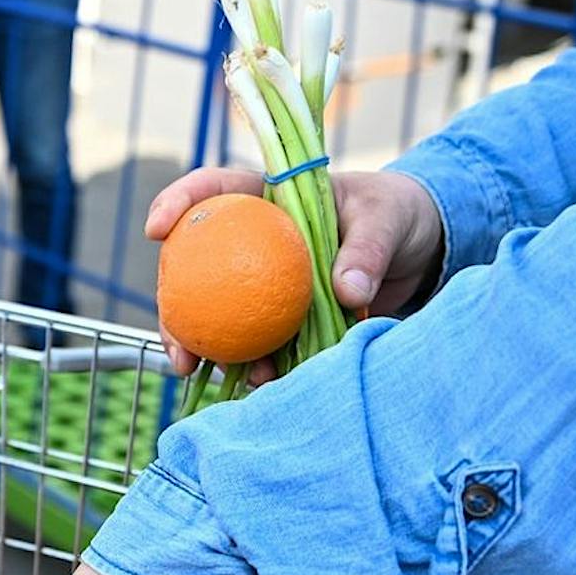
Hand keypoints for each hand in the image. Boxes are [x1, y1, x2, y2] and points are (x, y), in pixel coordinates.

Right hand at [144, 165, 443, 377]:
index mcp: (268, 200)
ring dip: (205, 347)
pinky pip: (255, 342)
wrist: (419, 251)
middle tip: (177, 346)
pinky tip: (256, 382)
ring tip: (203, 373)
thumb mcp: (388, 220)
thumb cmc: (397, 216)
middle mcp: (251, 240)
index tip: (156, 230)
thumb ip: (368, 250)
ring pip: (214, 313)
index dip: (178, 204)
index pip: (212, 191)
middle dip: (172, 309)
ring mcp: (260, 282)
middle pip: (192, 267)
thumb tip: (347, 290)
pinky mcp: (280, 316)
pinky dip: (250, 364)